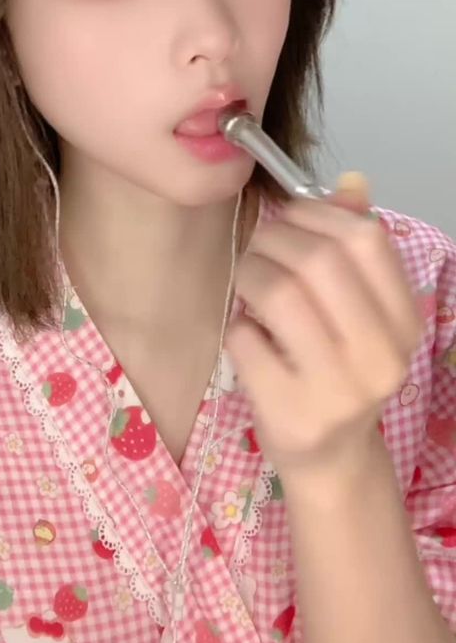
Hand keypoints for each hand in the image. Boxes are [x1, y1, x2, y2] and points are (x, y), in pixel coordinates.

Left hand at [224, 172, 423, 488]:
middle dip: (274, 240)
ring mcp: (338, 390)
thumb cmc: (339, 371)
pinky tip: (250, 339)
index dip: (317, 214)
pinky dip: (238, 327)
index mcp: (403, 321)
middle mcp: (381, 356)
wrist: (332, 461)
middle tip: (260, 250)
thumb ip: (354, 248)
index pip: (366, 239)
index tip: (291, 220)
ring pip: (279, 294)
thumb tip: (351, 181)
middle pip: (318, 260)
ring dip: (251, 275)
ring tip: (250, 286)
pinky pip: (246, 339)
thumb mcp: (359, 312)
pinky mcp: (291, 413)